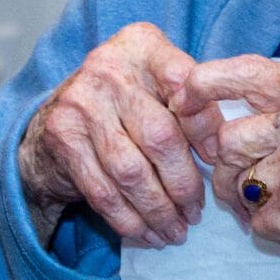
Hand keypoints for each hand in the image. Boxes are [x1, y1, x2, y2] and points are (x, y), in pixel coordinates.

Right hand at [16, 21, 205, 245]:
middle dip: (183, 185)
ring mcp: (80, 102)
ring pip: (131, 171)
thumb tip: (222, 149)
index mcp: (142, 47)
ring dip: (159, 210)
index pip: (183, 82)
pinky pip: (103, 191)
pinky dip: (129, 220)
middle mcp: (107, 67)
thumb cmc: (126, 103)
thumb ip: (192, 103)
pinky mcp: (62, 137)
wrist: (56, 117)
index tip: (215, 159)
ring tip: (176, 230)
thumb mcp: (158, 85)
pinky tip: (146, 232)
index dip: (206, 125)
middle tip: (196, 212)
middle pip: (160, 137)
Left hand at [175, 56, 279, 279]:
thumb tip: (228, 105)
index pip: (248, 72)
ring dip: (246, 200)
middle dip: (226, 166)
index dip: (205, 81)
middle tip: (247, 182)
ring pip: (234, 179)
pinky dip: (271, 230)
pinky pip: (254, 218)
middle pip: (227, 136)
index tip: (182, 94)